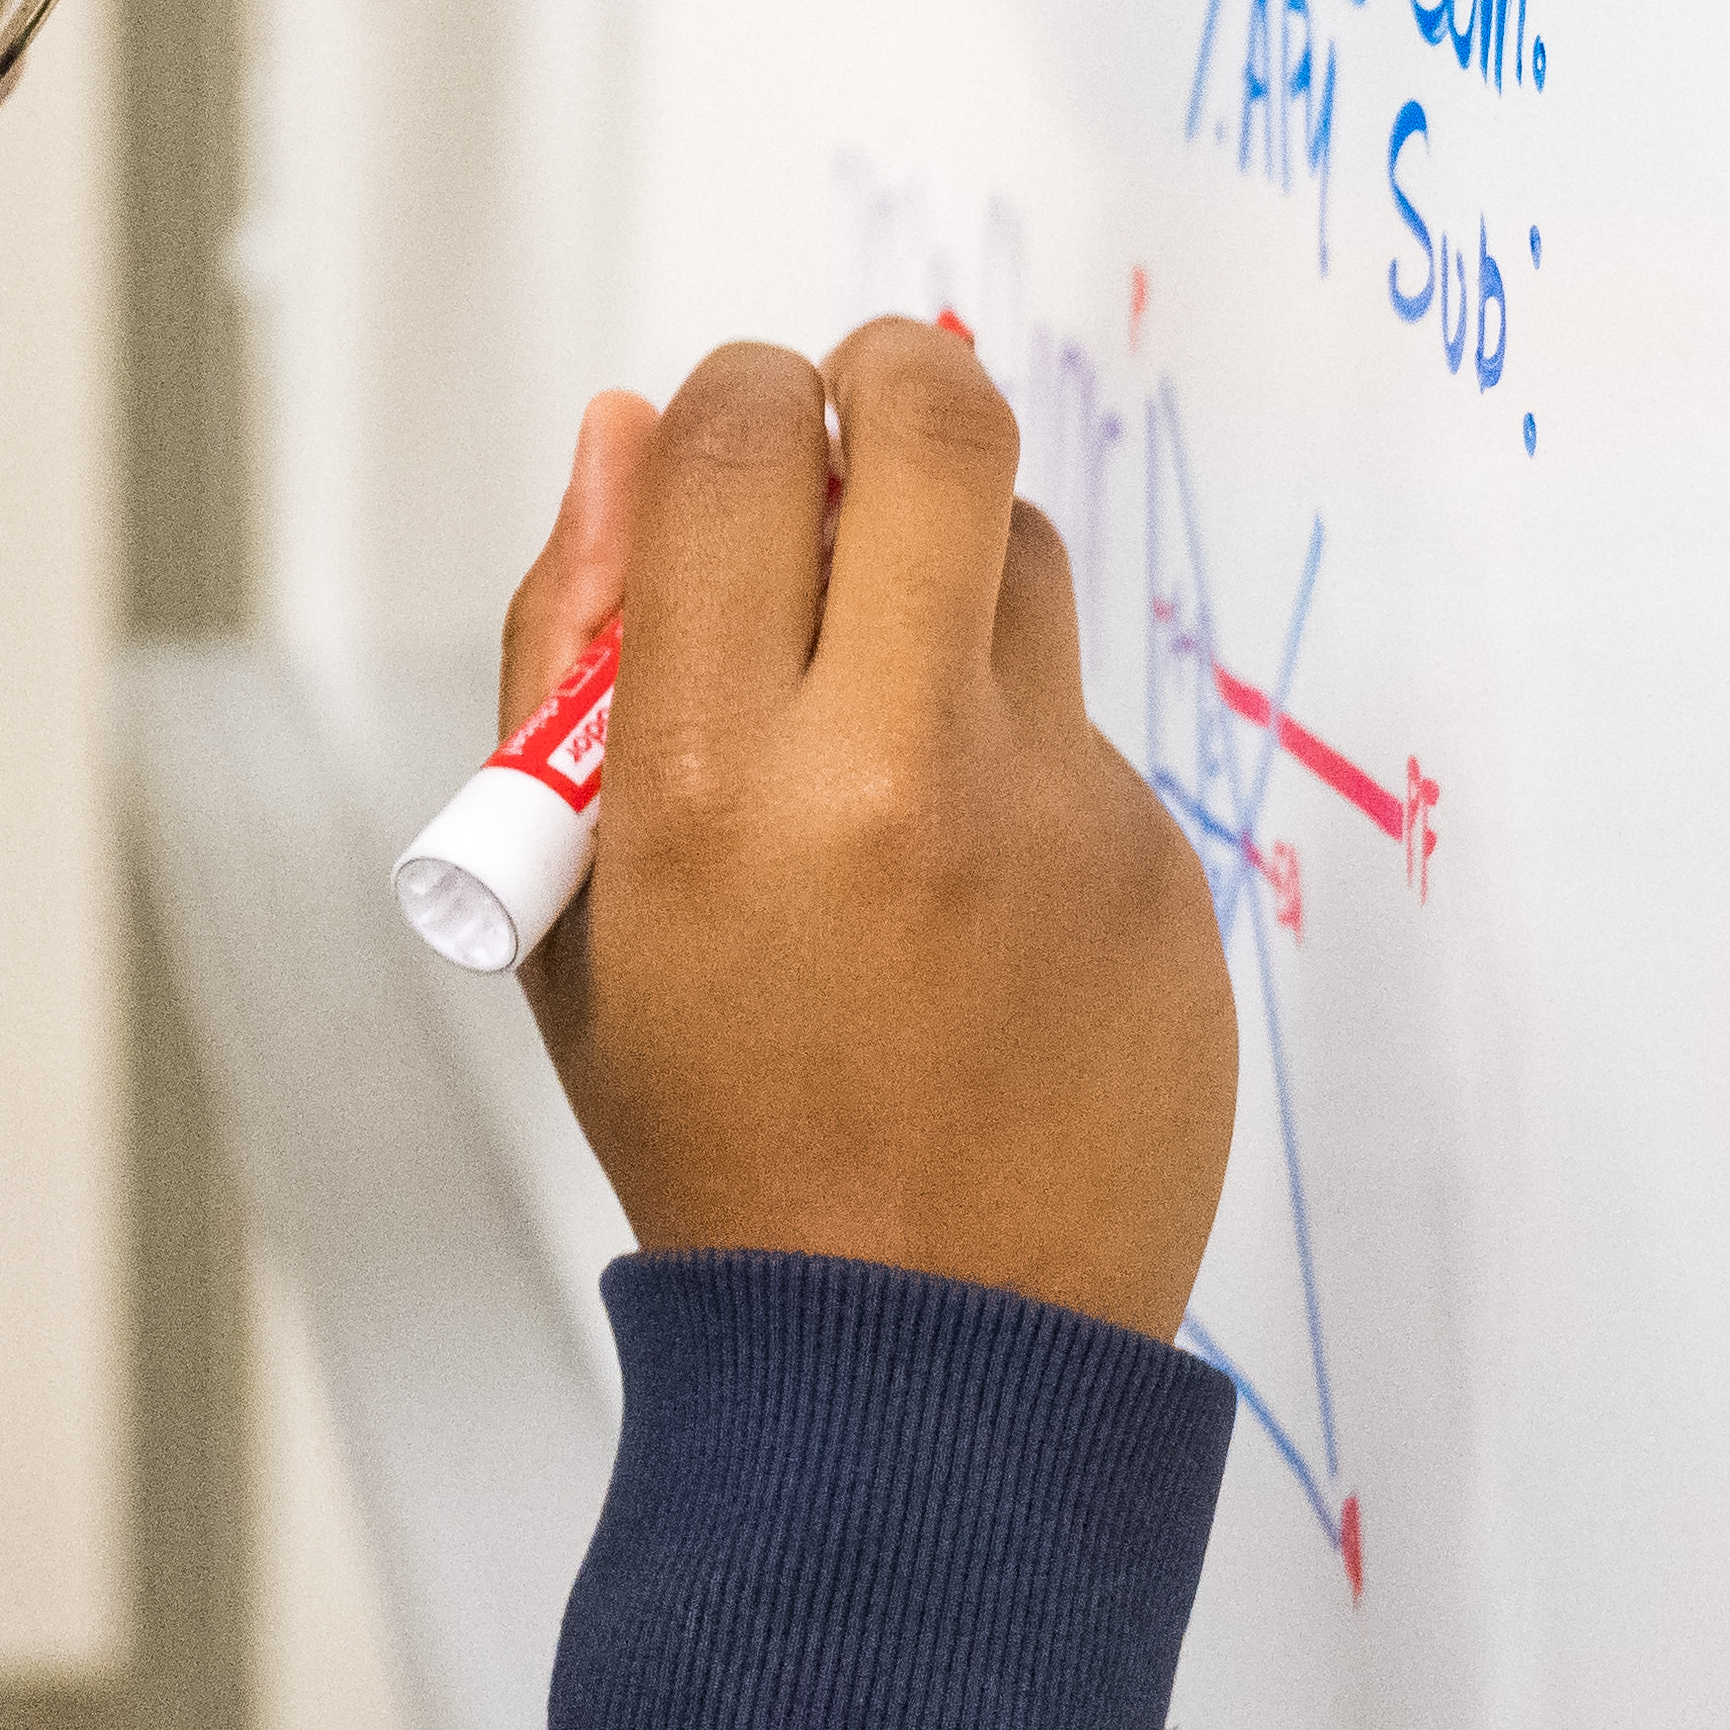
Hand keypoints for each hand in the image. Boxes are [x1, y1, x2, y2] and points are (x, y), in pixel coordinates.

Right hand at [493, 327, 1229, 1336]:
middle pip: (941, 426)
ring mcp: (1057, 818)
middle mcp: (900, 772)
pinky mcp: (1160, 867)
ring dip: (955, 558)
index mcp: (713, 783)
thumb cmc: (715, 1129)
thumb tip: (631, 433)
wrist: (922, 1356)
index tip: (739, 437)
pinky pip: (1083, 728)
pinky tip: (966, 891)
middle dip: (893, 373)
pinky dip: (1017, 753)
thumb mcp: (569, 908)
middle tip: (864, 410)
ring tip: (890, 685)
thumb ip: (573, 651)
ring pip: (1028, 553)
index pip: (747, 445)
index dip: (739, 398)